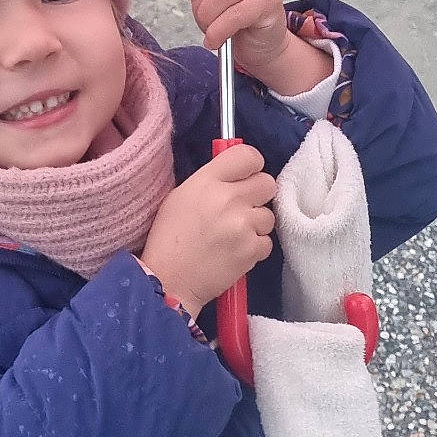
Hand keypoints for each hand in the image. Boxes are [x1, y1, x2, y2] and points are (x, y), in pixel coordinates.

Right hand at [139, 143, 275, 318]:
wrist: (168, 280)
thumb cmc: (168, 239)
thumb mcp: (180, 197)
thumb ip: (211, 181)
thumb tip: (237, 175)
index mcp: (207, 181)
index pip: (248, 156)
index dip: (252, 166)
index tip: (246, 177)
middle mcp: (228, 199)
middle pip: (267, 183)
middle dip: (258, 195)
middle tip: (242, 208)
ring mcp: (242, 225)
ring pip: (268, 216)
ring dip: (255, 225)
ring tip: (233, 236)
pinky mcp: (251, 250)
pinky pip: (266, 242)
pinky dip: (254, 248)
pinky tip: (234, 252)